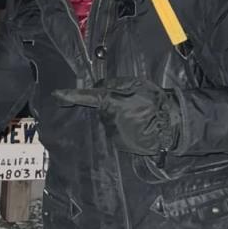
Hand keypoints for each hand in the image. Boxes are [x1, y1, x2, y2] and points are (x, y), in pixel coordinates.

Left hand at [52, 79, 180, 155]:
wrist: (171, 126)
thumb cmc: (155, 102)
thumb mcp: (136, 84)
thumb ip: (114, 85)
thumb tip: (98, 88)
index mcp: (110, 101)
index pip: (85, 96)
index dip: (69, 95)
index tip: (56, 94)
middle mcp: (108, 118)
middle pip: (102, 109)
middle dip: (112, 106)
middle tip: (133, 104)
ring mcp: (113, 133)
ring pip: (110, 121)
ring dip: (119, 118)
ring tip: (139, 116)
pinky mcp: (120, 144)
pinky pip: (117, 132)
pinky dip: (125, 129)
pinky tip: (139, 126)